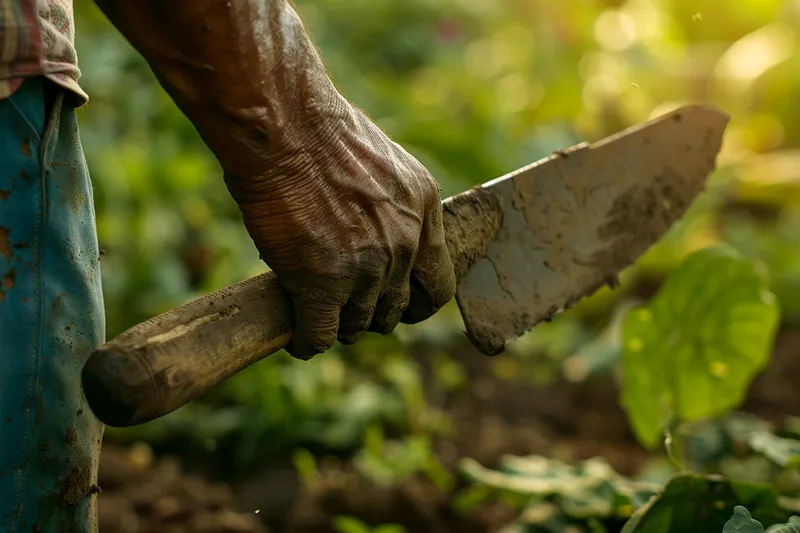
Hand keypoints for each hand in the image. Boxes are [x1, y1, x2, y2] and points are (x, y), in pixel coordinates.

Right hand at [223, 94, 455, 359]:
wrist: (286, 126)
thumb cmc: (320, 132)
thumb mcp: (381, 163)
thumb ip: (390, 205)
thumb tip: (377, 230)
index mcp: (424, 211)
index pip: (438, 285)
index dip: (416, 304)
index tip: (398, 306)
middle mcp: (404, 244)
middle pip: (395, 310)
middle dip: (371, 314)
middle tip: (345, 307)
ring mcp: (366, 267)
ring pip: (358, 324)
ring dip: (338, 326)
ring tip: (317, 318)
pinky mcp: (322, 283)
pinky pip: (321, 334)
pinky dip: (308, 341)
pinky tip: (297, 337)